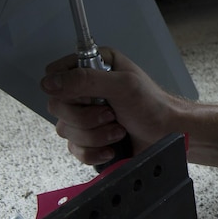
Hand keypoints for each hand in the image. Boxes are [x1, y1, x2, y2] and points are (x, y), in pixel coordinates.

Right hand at [42, 49, 185, 165]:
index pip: (56, 74)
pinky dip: (94, 151)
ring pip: (65, 129)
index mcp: (95, 67)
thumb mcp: (123, 85)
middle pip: (57, 105)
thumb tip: (49, 82)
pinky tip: (112, 147)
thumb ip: (86, 80)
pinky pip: (74, 148)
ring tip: (118, 130)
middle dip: (86, 118)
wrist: (168, 135)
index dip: (67, 89)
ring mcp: (86, 115)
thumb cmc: (153, 106)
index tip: (88, 97)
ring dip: (95, 135)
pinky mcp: (89, 138)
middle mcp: (87, 89)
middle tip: (111, 115)